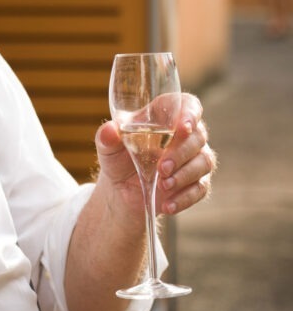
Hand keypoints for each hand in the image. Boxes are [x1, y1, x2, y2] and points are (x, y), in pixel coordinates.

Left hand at [95, 92, 215, 218]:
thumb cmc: (118, 158)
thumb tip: (109, 130)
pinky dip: (185, 197)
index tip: (183, 127)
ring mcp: (194, 159)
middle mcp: (185, 135)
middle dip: (181, 153)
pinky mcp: (196, 182)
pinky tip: (168, 205)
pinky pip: (200, 188)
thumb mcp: (108, 147)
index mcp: (166, 117)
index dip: (189, 113)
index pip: (187, 105)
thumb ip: (107, 137)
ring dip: (184, 175)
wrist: (121, 189)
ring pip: (204, 162)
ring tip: (163, 186)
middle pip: (197, 136)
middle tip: (161, 168)